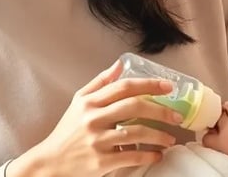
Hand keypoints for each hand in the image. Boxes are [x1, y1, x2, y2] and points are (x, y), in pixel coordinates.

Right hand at [7, 59, 182, 176]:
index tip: (168, 86)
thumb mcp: (78, 102)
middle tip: (176, 116)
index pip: (124, 87)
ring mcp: (97, 141)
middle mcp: (92, 118)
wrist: (50, 162)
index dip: (149, 84)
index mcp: (89, 102)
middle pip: (133, 106)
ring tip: (170, 138)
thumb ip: (100, 83)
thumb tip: (120, 65)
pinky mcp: (100, 162)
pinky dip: (149, 156)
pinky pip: (131, 156)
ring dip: (159, 135)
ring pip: (136, 132)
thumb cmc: (67, 131)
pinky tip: (157, 155)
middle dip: (160, 110)